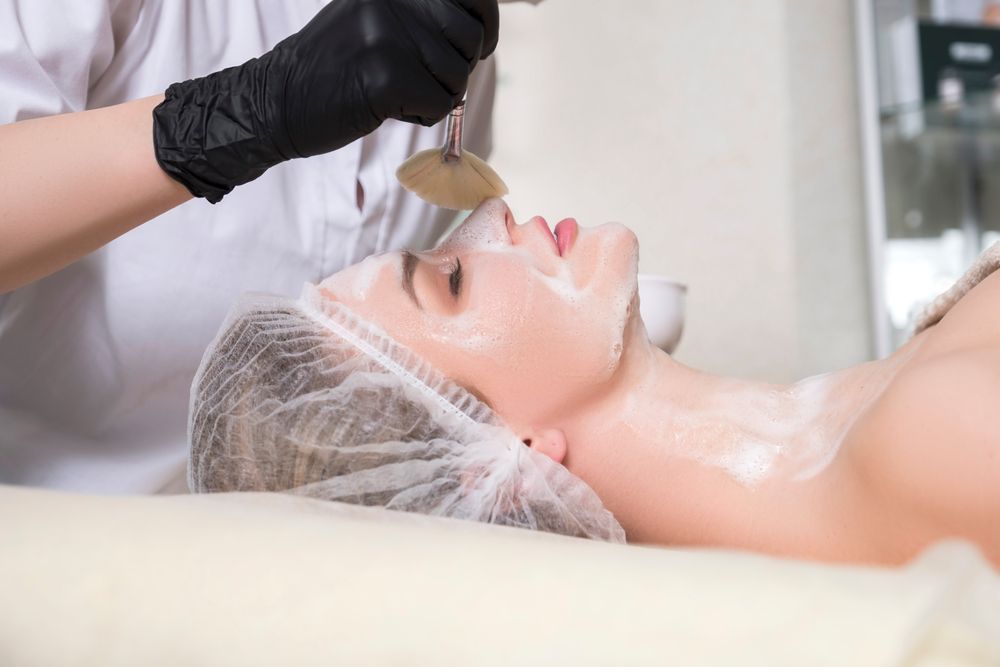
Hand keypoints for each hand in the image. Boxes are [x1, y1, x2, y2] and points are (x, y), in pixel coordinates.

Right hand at [153, 0, 499, 202]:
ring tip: (393, 93)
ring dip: (434, 96)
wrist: (276, 101)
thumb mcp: (378, 19)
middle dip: (456, 69)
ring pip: (457, 77)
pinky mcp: (386, 76)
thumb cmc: (336, 68)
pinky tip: (386, 109)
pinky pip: (441, 106)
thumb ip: (426, 15)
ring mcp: (389, 35)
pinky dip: (421, 117)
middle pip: (472, 40)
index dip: (485, 26)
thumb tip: (484, 32)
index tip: (475, 47)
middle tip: (419, 79)